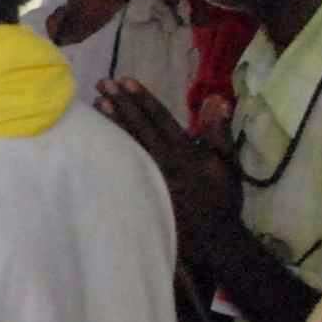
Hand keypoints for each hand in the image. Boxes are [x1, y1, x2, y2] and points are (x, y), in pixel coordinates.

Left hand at [98, 76, 232, 250]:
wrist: (213, 241)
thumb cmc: (222, 201)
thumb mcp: (226, 164)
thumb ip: (218, 131)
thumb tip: (216, 98)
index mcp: (185, 152)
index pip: (159, 119)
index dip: (142, 99)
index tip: (125, 81)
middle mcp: (163, 163)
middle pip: (138, 128)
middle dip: (119, 104)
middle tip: (101, 84)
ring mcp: (148, 179)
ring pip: (126, 145)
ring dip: (111, 124)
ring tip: (95, 104)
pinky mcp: (138, 195)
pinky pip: (120, 169)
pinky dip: (108, 152)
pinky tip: (95, 142)